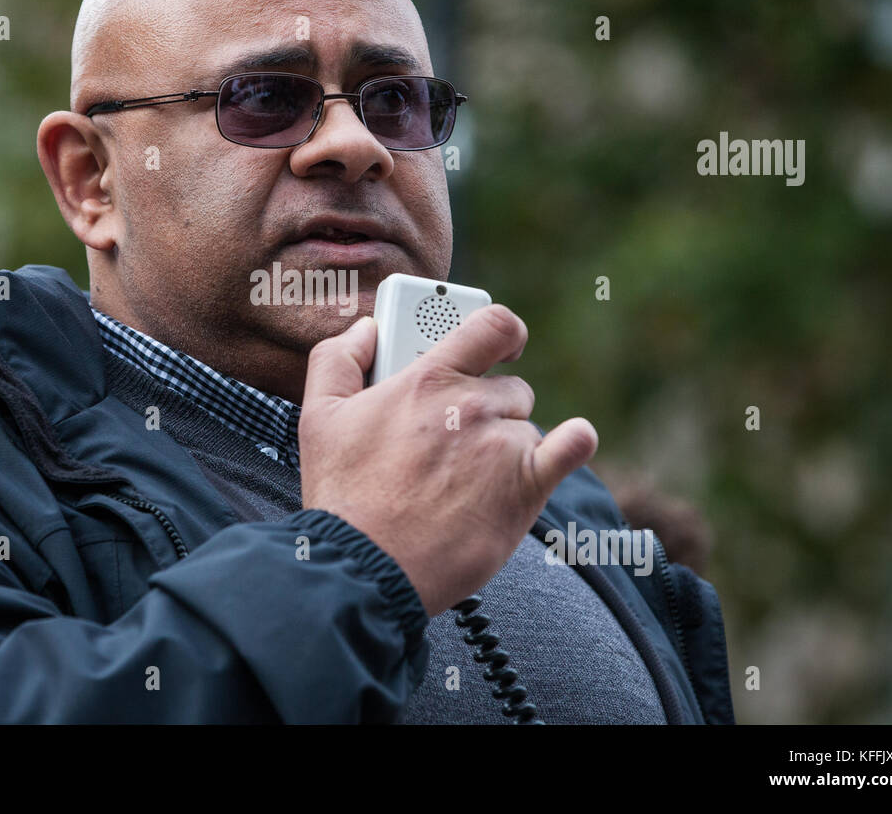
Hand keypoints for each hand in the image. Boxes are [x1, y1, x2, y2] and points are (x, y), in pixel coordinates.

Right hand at [299, 305, 597, 616]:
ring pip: (524, 427)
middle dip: (486, 407)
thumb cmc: (343, 496)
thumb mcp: (318, 415)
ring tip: (466, 478)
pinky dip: (572, 443)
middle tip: (454, 437)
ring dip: (505, 444)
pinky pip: (571, 448)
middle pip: (508, 386)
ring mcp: (503, 445)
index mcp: (428, 379)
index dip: (502, 331)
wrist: (368, 566)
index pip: (492, 325)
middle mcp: (472, 405)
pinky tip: (570, 442)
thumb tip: (365, 330)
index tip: (500, 344)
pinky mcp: (526, 487)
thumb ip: (338, 358)